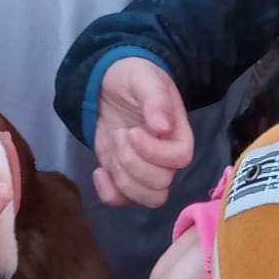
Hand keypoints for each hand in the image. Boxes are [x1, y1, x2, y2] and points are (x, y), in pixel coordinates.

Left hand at [93, 56, 193, 208]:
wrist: (109, 84)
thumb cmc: (133, 78)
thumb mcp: (144, 78)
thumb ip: (155, 99)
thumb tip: (162, 126)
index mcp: (178, 134)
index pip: (179, 158)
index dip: (154, 152)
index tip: (132, 132)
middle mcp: (166, 158)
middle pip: (161, 183)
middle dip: (133, 163)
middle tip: (119, 135)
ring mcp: (144, 169)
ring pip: (146, 198)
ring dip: (122, 179)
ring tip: (112, 150)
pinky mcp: (123, 176)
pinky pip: (122, 200)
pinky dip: (108, 193)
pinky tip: (99, 170)